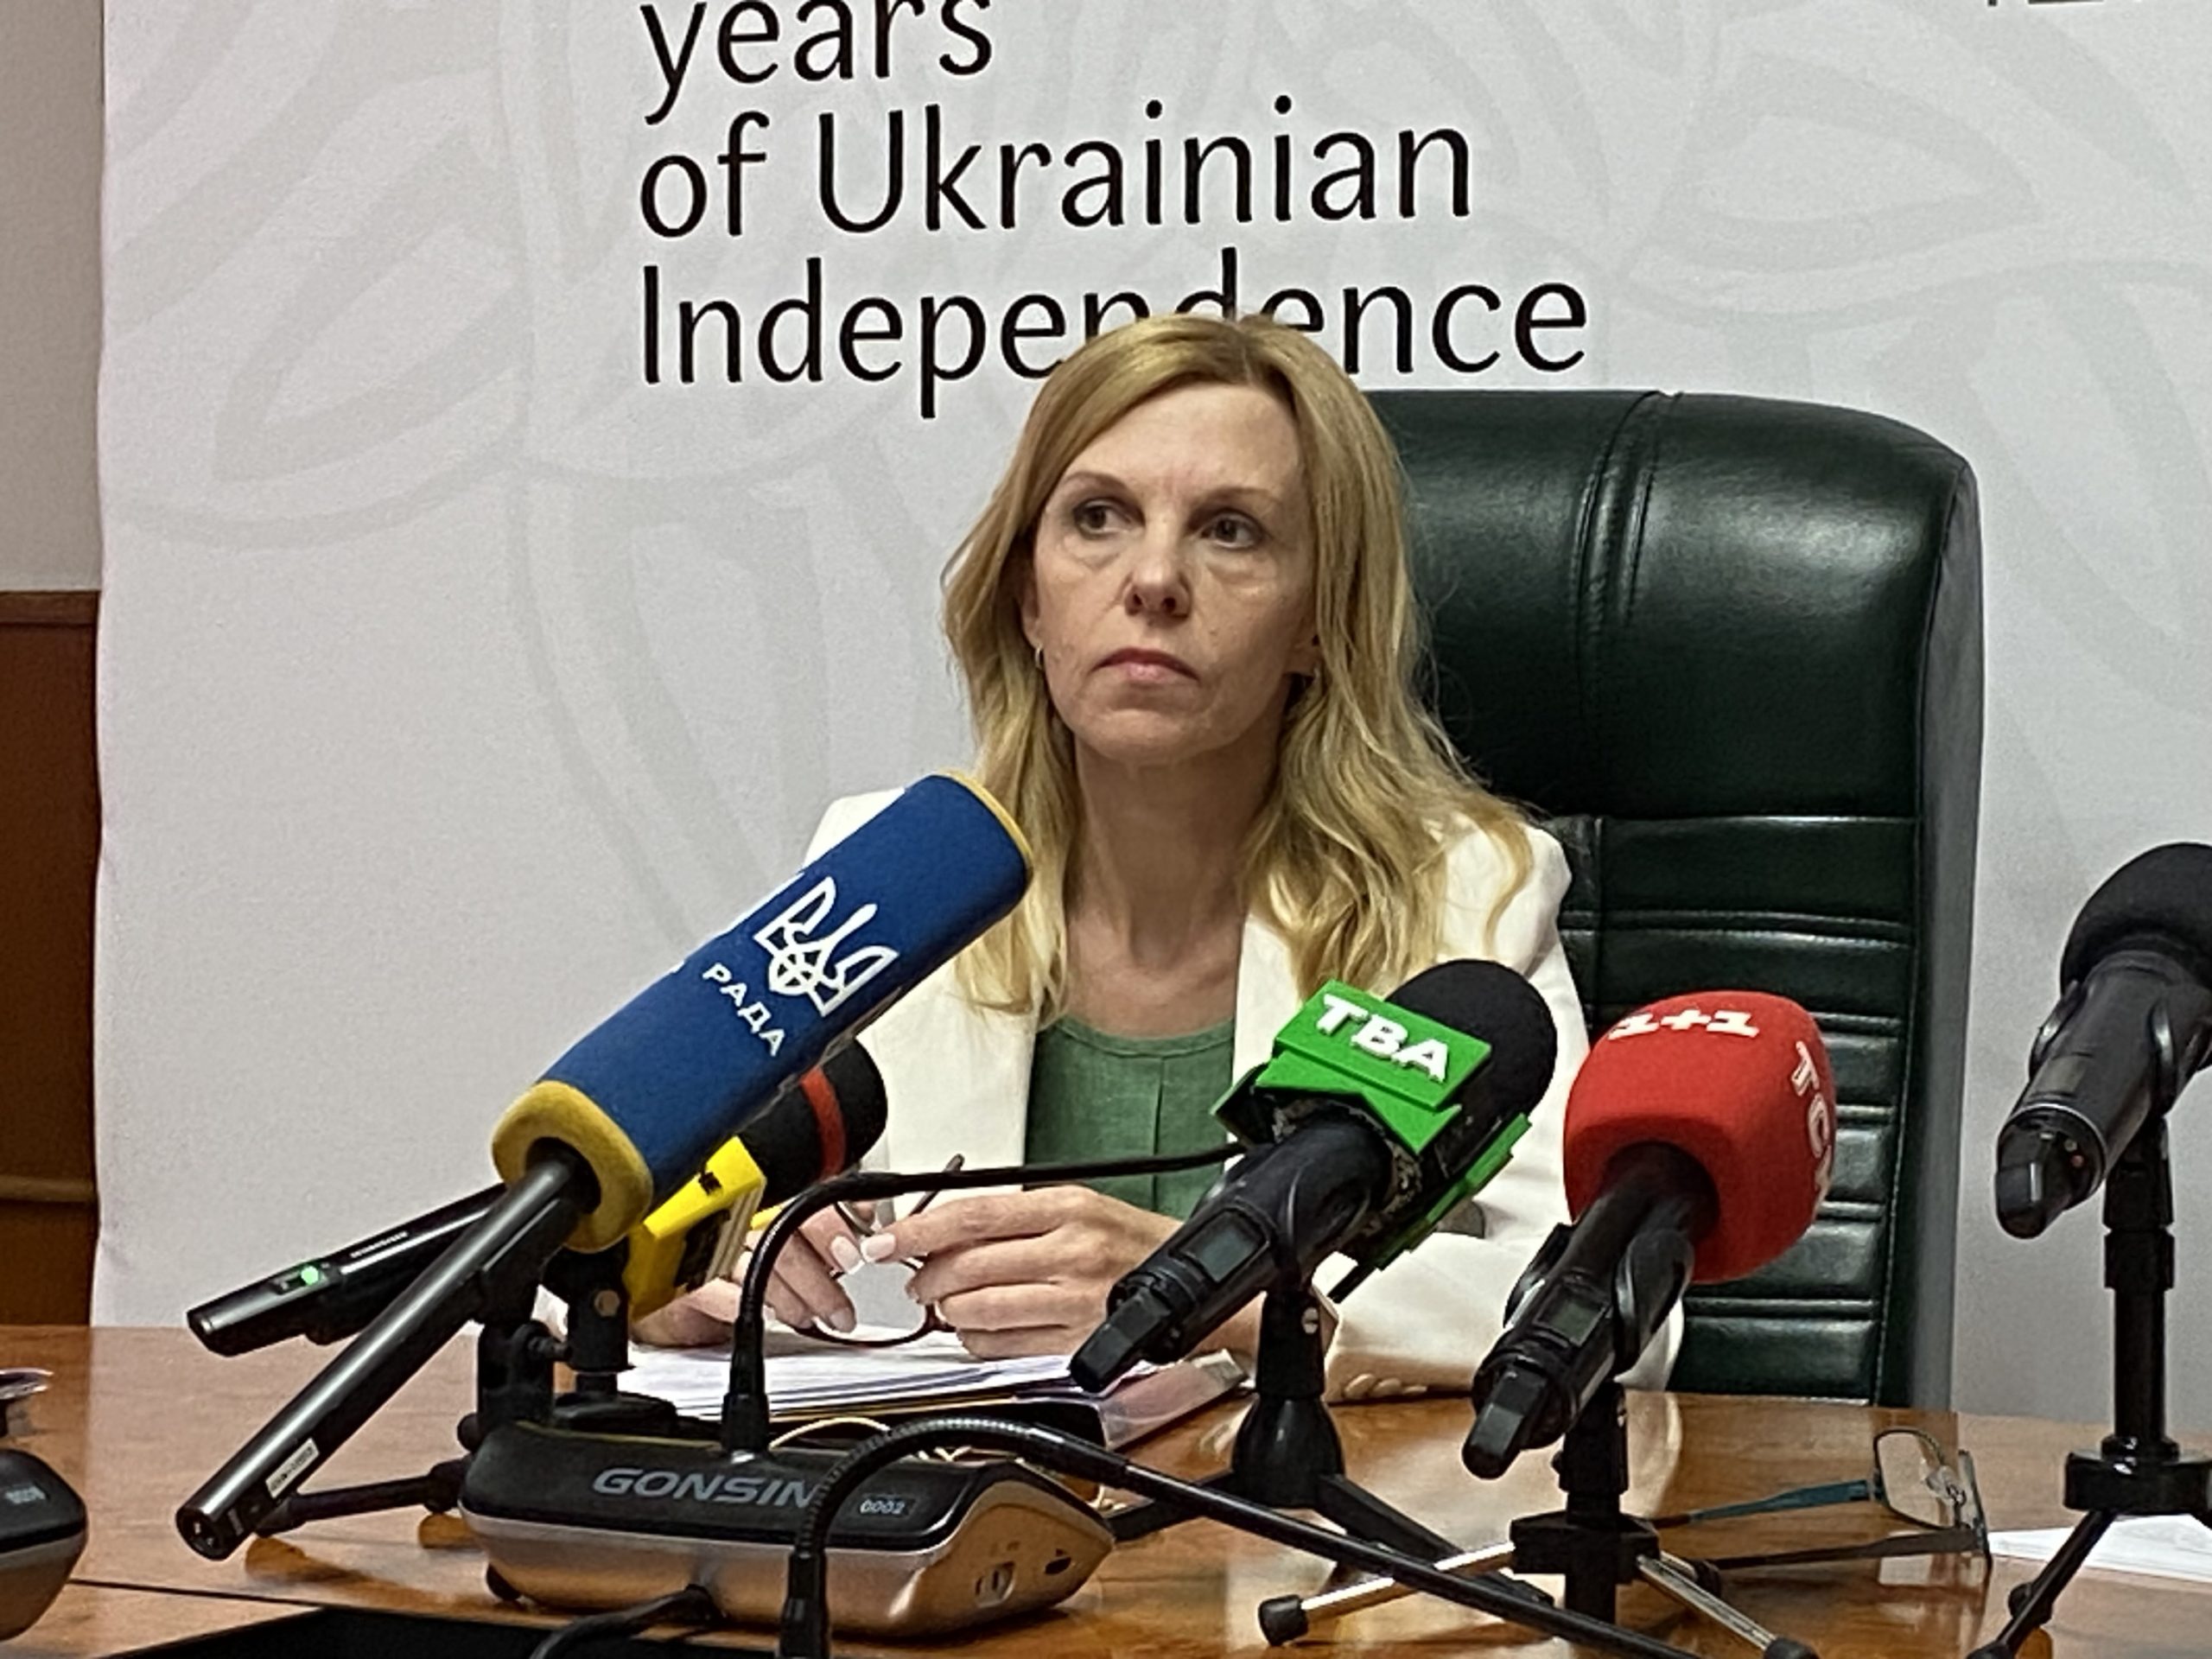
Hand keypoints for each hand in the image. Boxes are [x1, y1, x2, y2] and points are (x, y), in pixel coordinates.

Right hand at [629, 1204, 874, 1346]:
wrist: (658, 1293)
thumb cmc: (718, 1257)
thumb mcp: (776, 1239)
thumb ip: (817, 1224)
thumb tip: (864, 1216)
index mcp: (757, 1193)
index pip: (800, 1198)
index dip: (833, 1226)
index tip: (854, 1254)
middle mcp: (730, 1212)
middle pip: (784, 1236)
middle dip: (820, 1279)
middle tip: (841, 1309)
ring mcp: (702, 1243)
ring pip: (758, 1264)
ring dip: (792, 1297)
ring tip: (811, 1317)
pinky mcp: (677, 1278)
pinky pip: (717, 1289)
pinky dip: (746, 1304)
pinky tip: (765, 1316)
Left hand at [873, 1185, 1261, 1360]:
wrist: (1192, 1283)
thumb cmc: (1133, 1245)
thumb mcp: (1077, 1207)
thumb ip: (1014, 1216)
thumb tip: (944, 1227)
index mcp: (1065, 1207)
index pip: (971, 1215)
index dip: (918, 1229)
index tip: (885, 1240)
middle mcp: (1069, 1250)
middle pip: (967, 1266)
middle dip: (927, 1277)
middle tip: (917, 1279)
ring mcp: (1074, 1300)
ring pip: (979, 1309)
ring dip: (950, 1311)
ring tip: (951, 1305)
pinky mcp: (1077, 1342)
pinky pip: (1004, 1347)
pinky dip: (979, 1341)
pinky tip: (983, 1330)